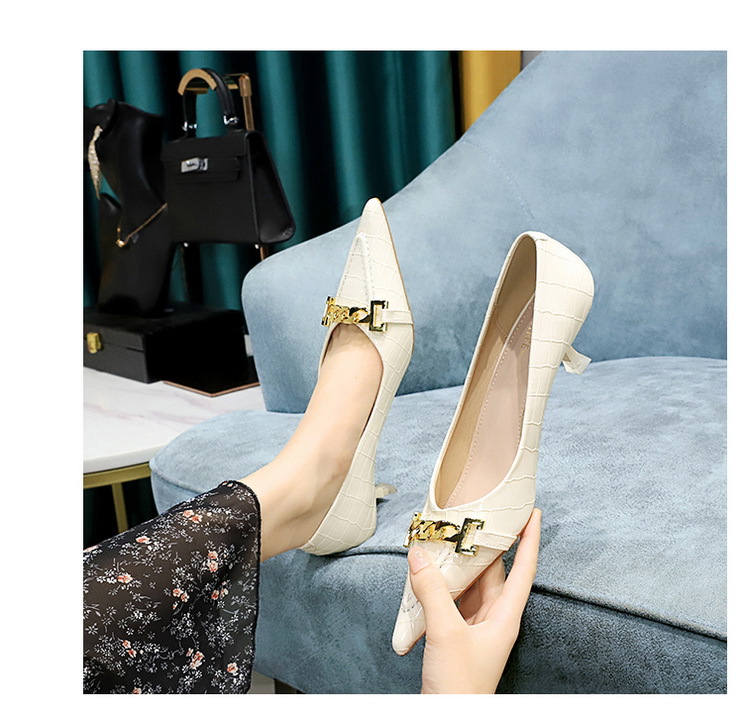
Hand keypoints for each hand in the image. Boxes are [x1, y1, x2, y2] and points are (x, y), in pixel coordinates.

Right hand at [408, 508, 540, 693]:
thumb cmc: (459, 686)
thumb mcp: (445, 632)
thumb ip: (433, 591)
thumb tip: (420, 556)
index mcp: (505, 616)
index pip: (524, 569)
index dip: (531, 540)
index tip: (533, 514)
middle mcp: (495, 618)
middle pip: (495, 572)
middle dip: (488, 544)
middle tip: (479, 515)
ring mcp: (476, 627)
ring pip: (473, 584)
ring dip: (462, 563)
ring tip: (451, 537)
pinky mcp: (458, 634)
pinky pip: (454, 598)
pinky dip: (444, 582)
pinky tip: (431, 572)